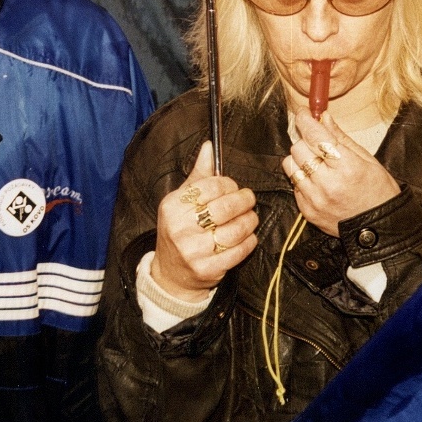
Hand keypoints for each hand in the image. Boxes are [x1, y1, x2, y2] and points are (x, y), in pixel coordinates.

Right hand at [152, 141, 257, 301]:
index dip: (230, 185)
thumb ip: (199, 175)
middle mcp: (180, 228)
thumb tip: (210, 147)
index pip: (211, 186)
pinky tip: (247, 237)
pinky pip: (239, 250)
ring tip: (250, 218)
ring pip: (236, 229)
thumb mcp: (181, 201)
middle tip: (248, 200)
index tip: (234, 188)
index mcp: (172, 206)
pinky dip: (249, 241)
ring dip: (250, 221)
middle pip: (226, 207)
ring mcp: (193, 251)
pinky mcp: (207, 268)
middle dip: (244, 201)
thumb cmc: (180, 230)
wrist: (172, 274)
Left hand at [283, 110, 399, 235]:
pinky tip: (318, 182)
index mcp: (347, 167)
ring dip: (301, 160)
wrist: (378, 228)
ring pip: (290, 166)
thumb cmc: (378, 191)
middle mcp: (328, 184)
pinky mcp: (307, 211)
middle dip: (306, 141)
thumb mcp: (367, 160)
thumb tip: (323, 117)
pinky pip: (294, 185)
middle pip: (298, 148)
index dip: (306, 120)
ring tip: (316, 164)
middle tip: (318, 144)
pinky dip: (302, 179)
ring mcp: (315, 200)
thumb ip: (341, 138)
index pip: (316, 136)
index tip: (303, 113)